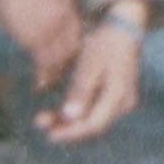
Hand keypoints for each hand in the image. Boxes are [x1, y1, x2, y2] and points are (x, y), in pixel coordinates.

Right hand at [0, 0, 82, 90]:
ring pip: (60, 58)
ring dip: (55, 74)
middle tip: (60, 78)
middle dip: (67, 64)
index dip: (73, 49)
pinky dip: (43, 76)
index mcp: (68, 4)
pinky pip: (44, 63)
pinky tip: (38, 84)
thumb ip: (50, 9)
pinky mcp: (36, 38)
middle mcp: (65, 17)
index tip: (67, 61)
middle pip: (72, 47)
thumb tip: (45, 25)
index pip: (78, 32)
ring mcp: (52, 29)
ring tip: (48, 85)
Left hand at [34, 0, 147, 143]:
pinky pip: (95, 111)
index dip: (70, 133)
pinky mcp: (115, 97)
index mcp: (119, 95)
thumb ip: (81, 90)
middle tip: (40, 123)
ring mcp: (121, 101)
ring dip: (69, 122)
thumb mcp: (91, 64)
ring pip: (92, 119)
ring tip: (44, 118)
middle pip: (93, 124)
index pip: (94, 124)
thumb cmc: (106, 43)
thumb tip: (70, 117)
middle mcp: (123, 103)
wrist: (124, 28)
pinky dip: (77, 113)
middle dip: (66, 127)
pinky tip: (59, 112)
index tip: (48, 135)